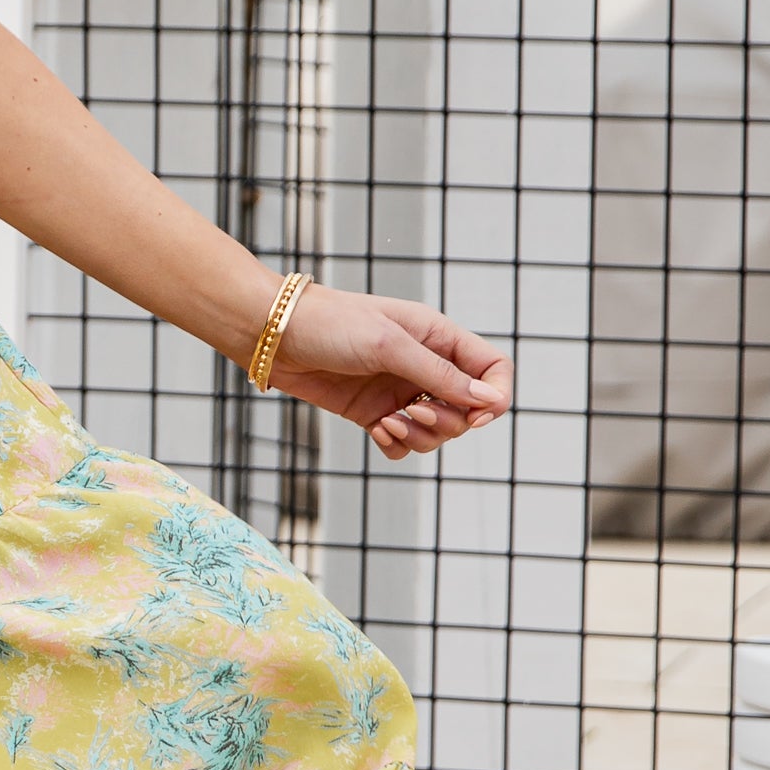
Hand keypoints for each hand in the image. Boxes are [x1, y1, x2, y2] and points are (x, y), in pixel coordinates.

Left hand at [262, 288, 511, 461]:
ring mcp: (400, 391)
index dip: (496, 396)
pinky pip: (403, 443)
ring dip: (420, 437)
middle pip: (468, 410)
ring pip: (437, 432)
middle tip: (415, 412)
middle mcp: (425, 365)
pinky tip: (375, 431)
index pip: (493, 369)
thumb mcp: (389, 345)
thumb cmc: (331, 324)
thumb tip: (488, 400)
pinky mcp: (374, 412)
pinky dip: (396, 445)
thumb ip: (438, 374)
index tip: (477, 417)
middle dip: (449, 421)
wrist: (274, 336)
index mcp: (438, 338)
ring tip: (388, 424)